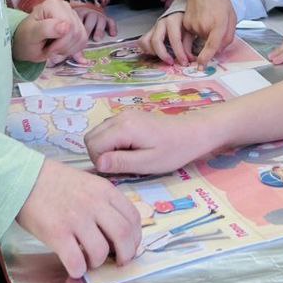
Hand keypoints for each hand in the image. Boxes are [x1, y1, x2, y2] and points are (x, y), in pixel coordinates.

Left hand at [13, 0, 87, 64]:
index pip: (69, 26)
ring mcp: (72, 14)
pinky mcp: (77, 24)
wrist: (26, 42)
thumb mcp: (31, 35)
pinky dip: (73, 49)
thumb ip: (46, 29)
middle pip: (77, 32)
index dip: (60, 43)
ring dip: (68, 49)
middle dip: (63, 47)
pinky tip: (61, 49)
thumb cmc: (25, 38)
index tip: (47, 49)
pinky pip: (83, 40)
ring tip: (54, 49)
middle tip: (49, 50)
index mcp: (53, 5)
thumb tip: (66, 26)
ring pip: (82, 37)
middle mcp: (65, 6)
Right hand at [15, 158, 141, 275]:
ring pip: (101, 252)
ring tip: (89, 260)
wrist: (26, 179)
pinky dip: (78, 270)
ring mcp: (76, 219)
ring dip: (97, 263)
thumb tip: (117, 230)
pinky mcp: (57, 233)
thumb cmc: (56, 183)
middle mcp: (94, 204)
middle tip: (118, 262)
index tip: (130, 247)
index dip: (135, 238)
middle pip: (124, 236)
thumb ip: (105, 202)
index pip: (133, 217)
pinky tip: (74, 266)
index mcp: (105, 190)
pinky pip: (76, 262)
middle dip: (125, 255)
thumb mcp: (89, 183)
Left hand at [76, 3, 117, 42]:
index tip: (75, 39)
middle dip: (88, 29)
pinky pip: (111, 21)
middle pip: (90, 19)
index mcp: (79, 14)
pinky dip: (112, 27)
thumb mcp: (74, 28)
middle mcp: (90, 14)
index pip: (78, 19)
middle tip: (86, 39)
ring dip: (99, 29)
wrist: (87, 12)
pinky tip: (112, 34)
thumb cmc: (79, 24)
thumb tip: (72, 57)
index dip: (77, 29)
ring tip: (97, 39)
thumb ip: (72, 41)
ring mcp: (99, 16)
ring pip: (101, 20)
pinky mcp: (107, 19)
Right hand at [88, 108, 212, 178]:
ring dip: (105, 148)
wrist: (191, 133)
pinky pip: (108, 129)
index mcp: (123, 128)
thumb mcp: (147, 163)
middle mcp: (120, 116)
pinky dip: (111, 141)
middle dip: (99, 154)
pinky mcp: (128, 116)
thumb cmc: (172, 151)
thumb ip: (120, 162)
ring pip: (98, 132)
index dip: (100, 161)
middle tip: (120, 165)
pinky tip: (129, 149)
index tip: (118, 168)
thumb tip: (98, 163)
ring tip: (126, 158)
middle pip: (91, 137)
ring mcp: (123, 114)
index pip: (93, 145)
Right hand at [139, 13, 196, 64]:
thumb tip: (189, 59)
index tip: (184, 62)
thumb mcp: (190, 30)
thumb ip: (188, 45)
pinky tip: (156, 53)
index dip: (179, 53)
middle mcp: (161, 23)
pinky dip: (146, 49)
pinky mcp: (149, 32)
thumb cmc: (184, 21)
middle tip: (171, 62)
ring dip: (152, 52)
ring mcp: (153, 27)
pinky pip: (142, 41)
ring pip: (145, 41)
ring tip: (162, 56)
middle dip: (163, 55)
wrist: (179, 11)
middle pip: (156, 41)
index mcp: (173, 20)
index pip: (174, 38)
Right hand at [184, 0, 236, 66]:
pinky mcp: (186, 24)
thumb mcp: (231, 17)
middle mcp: (204, 26)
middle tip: (216, 25)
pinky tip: (201, 17)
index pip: (212, 45)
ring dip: (205, 34)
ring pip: (200, 39)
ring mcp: (193, 25)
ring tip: (208, 18)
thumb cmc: (219, 1)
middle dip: (213, 40)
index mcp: (218, 23)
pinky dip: (197, 30)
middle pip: (209, 43)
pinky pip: (193, 34)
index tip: (201, 66)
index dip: (207, 57)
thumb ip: (228, 36)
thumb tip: (219, 52)